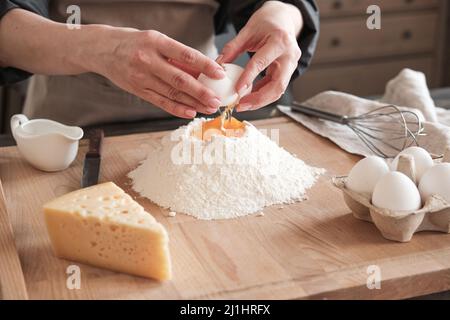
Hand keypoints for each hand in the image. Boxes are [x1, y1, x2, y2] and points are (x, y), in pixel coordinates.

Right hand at [98, 29, 225, 117]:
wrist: (102, 49)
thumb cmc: (134, 43)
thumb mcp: (155, 40)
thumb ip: (177, 55)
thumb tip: (202, 70)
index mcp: (156, 42)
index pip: (186, 55)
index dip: (205, 66)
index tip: (219, 73)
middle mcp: (148, 60)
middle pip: (180, 79)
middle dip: (201, 91)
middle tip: (216, 99)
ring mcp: (141, 77)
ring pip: (172, 93)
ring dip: (193, 102)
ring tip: (209, 108)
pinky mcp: (138, 90)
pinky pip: (161, 102)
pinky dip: (177, 108)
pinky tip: (190, 112)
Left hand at [217, 1, 302, 111]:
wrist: (283, 18)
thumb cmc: (266, 22)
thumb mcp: (247, 30)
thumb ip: (232, 48)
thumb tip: (218, 65)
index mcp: (280, 41)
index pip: (262, 63)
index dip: (249, 78)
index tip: (237, 90)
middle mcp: (290, 55)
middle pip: (277, 85)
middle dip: (258, 99)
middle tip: (241, 105)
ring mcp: (292, 65)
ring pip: (278, 90)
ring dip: (260, 101)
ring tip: (243, 105)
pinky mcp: (289, 72)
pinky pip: (276, 87)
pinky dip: (263, 94)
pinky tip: (250, 98)